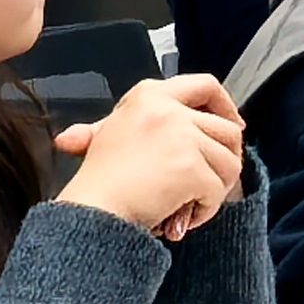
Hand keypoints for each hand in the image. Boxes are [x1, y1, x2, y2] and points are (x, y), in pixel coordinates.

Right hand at [52, 76, 242, 238]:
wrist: (92, 214)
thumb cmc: (96, 183)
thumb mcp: (102, 141)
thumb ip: (104, 130)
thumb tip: (70, 138)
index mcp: (149, 96)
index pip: (206, 85)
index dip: (225, 105)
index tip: (232, 124)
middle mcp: (168, 110)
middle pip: (228, 129)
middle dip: (226, 158)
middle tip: (214, 179)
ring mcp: (183, 137)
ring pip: (229, 161)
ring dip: (217, 188)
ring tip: (192, 203)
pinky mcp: (192, 168)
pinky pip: (218, 190)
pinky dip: (206, 209)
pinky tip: (182, 218)